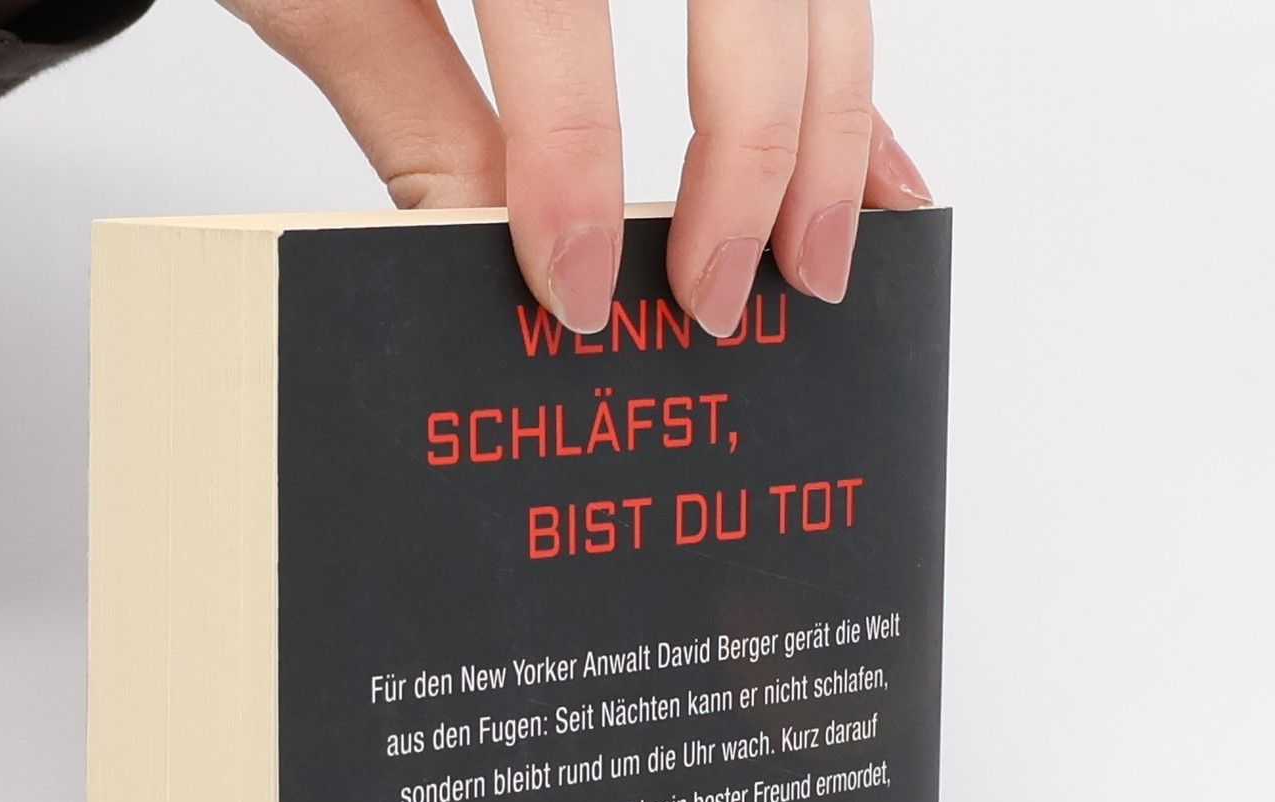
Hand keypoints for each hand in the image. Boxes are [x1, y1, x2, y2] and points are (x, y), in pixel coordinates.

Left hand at [218, 1, 929, 336]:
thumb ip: (412, 108)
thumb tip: (489, 255)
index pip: (562, 13)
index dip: (574, 166)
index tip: (578, 291)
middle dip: (750, 160)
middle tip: (714, 299)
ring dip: (831, 124)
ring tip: (814, 260)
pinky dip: (842, 62)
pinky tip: (862, 156)